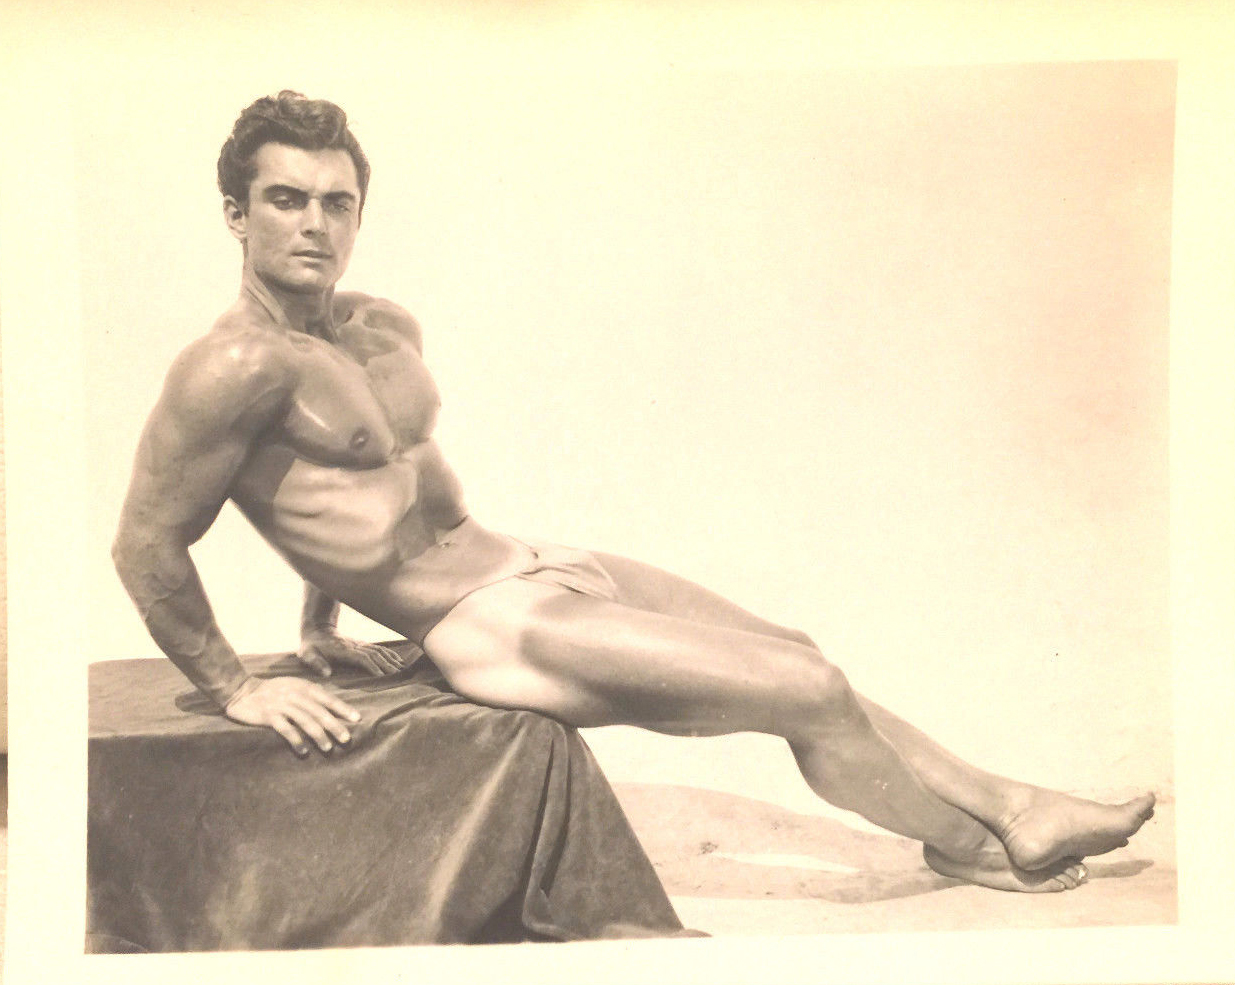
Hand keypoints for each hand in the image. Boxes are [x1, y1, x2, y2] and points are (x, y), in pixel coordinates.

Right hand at [224, 676, 361, 755]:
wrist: (240, 691)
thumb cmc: (271, 690)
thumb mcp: (292, 685)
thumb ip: (310, 693)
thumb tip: (332, 705)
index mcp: (303, 687)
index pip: (327, 698)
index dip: (342, 708)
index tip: (356, 719)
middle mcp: (294, 694)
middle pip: (319, 712)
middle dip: (334, 726)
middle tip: (346, 739)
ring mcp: (281, 705)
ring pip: (305, 721)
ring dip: (318, 736)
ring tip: (328, 748)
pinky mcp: (269, 716)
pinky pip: (286, 730)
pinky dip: (296, 741)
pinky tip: (304, 751)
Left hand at [297, 627, 410, 676]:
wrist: (316, 630)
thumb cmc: (310, 646)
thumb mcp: (307, 654)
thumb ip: (316, 663)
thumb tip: (326, 673)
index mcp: (344, 651)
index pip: (362, 658)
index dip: (373, 666)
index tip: (383, 677)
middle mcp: (355, 646)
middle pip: (375, 655)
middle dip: (388, 665)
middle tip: (399, 676)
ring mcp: (360, 644)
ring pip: (380, 651)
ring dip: (391, 660)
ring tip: (403, 670)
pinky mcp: (362, 645)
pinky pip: (380, 649)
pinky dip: (390, 654)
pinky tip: (399, 661)